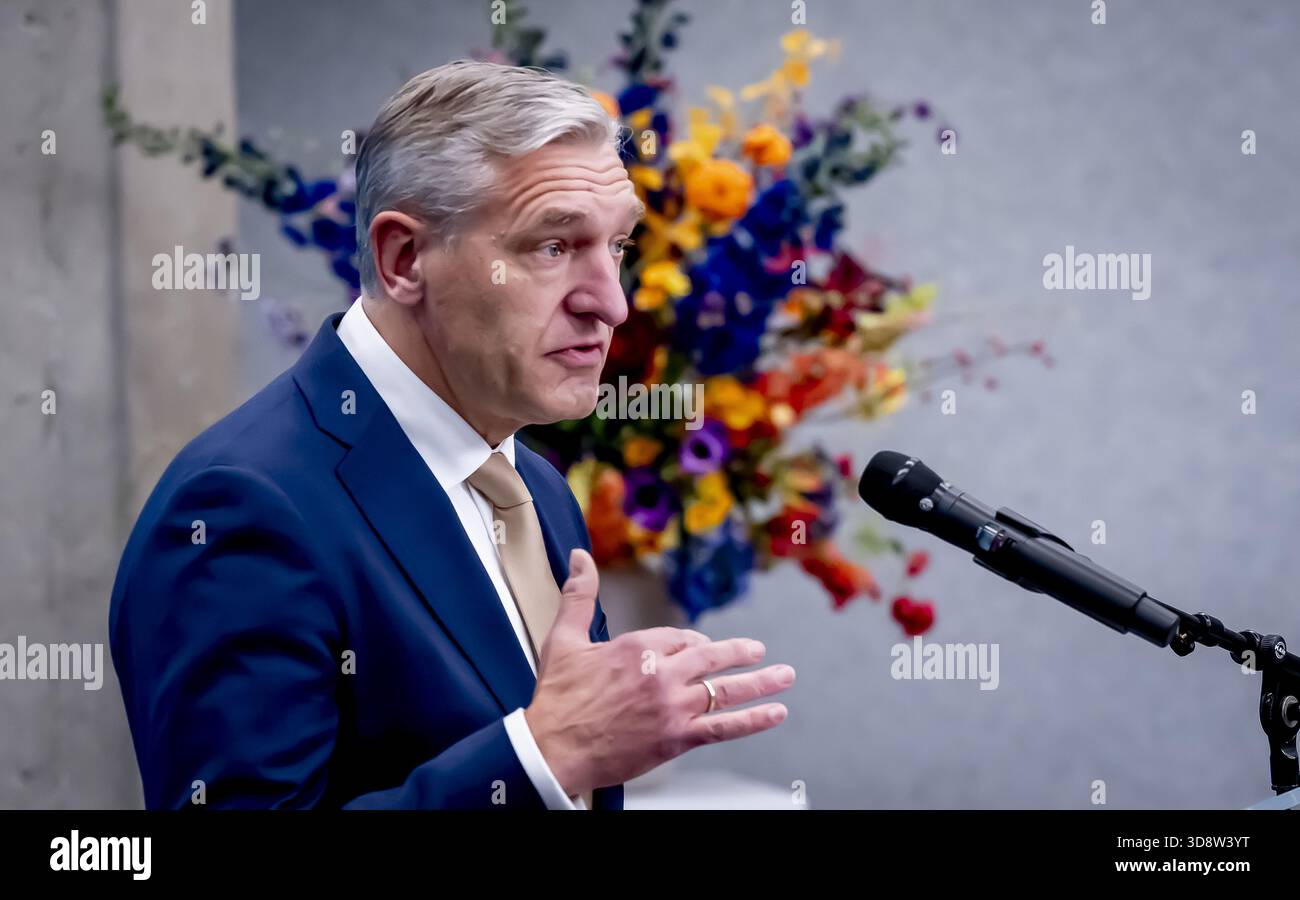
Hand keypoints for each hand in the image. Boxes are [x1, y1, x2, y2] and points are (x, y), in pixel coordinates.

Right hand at [524, 548, 795, 796]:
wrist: (552, 748)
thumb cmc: (556, 698)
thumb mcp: (564, 638)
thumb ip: (579, 594)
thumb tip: (579, 556)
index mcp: (638, 646)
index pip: (680, 638)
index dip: (692, 645)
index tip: (699, 650)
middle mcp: (661, 672)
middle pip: (711, 658)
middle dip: (739, 653)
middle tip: (759, 651)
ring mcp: (673, 705)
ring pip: (726, 690)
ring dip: (761, 682)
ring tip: (785, 676)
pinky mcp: (677, 737)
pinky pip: (725, 727)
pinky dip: (754, 720)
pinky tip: (775, 713)